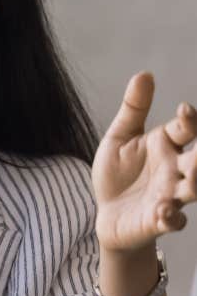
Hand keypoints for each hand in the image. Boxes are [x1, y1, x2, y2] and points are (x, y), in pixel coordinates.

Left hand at [93, 72, 196, 251]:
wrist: (108, 214)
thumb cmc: (118, 174)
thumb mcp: (120, 138)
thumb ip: (133, 110)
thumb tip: (144, 74)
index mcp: (167, 145)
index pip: (187, 128)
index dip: (190, 119)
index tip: (184, 111)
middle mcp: (176, 169)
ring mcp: (170, 195)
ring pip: (194, 188)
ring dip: (196, 181)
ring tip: (192, 173)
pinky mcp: (159, 220)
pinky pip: (173, 221)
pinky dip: (172, 218)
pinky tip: (164, 212)